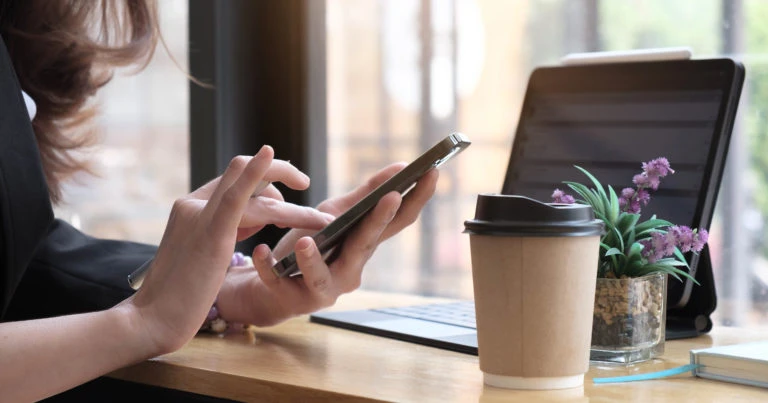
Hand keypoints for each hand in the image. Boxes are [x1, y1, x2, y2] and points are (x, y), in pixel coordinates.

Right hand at [121, 146, 332, 353]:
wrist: (152, 319)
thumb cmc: (178, 296)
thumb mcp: (200, 255)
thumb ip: (221, 233)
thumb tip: (250, 223)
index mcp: (189, 209)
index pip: (232, 181)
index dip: (263, 184)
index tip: (283, 202)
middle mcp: (193, 204)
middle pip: (241, 170)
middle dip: (280, 171)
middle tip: (305, 182)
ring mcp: (199, 215)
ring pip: (254, 190)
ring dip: (293, 205)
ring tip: (322, 221)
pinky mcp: (210, 232)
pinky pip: (236, 194)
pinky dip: (256, 172)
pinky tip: (271, 155)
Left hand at [216, 163, 438, 326]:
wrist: (272, 286)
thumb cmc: (310, 248)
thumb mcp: (335, 217)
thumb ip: (365, 196)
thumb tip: (401, 167)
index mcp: (364, 247)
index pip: (399, 223)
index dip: (418, 199)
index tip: (433, 172)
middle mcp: (351, 272)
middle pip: (366, 246)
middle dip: (378, 221)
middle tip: (390, 196)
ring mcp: (322, 290)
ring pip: (322, 278)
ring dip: (314, 260)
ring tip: (306, 241)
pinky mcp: (291, 299)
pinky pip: (278, 282)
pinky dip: (269, 267)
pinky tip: (261, 251)